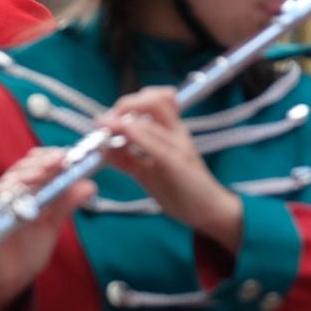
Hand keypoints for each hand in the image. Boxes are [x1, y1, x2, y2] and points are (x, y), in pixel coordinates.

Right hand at [0, 146, 94, 310]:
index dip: (53, 157)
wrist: (7, 280)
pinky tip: (28, 189)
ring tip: (50, 169)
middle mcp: (6, 192)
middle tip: (63, 160)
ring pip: (10, 179)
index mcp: (24, 190)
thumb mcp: (51, 225)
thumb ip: (66, 204)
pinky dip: (11, 192)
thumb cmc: (26, 251)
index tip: (73, 157)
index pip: (36, 164)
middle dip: (44, 162)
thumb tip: (90, 185)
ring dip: (30, 172)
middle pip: (23, 168)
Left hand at [99, 88, 243, 252]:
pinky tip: (118, 140)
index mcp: (172, 132)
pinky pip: (155, 144)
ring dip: (123, 120)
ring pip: (153, 116)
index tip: (110, 118)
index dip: (129, 103)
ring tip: (104, 129)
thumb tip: (102, 149)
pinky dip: (135, 137)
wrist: (209, 211)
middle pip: (154, 99)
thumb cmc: (180, 190)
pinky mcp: (176, 164)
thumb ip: (127, 159)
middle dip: (125, 105)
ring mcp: (178, 146)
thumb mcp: (147, 171)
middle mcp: (176, 133)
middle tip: (105, 122)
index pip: (155, 99)